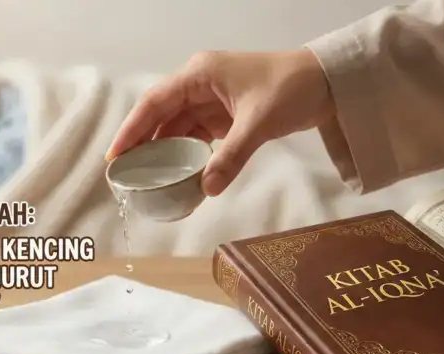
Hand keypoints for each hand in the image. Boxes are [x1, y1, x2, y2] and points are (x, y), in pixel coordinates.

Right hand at [105, 49, 334, 196]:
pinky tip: (178, 176)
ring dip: (164, 154)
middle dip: (143, 146)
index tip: (115, 157)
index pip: (155, 103)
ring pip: (176, 129)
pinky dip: (186, 156)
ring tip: (147, 182)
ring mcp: (209, 101)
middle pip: (160, 117)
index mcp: (199, 74)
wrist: (328, 82)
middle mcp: (198, 85)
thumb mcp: (259, 123)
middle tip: (125, 176)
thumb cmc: (291, 89)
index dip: (131, 129)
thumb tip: (206, 190)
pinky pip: (195, 137)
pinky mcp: (222, 116)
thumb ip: (232, 157)